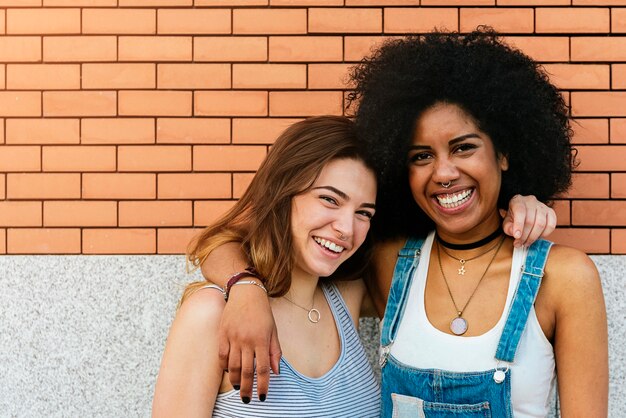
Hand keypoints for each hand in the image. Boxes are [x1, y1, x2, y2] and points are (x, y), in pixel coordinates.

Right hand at [218, 285, 281, 402]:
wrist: (246, 293)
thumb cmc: (262, 312)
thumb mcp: (273, 330)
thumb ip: (275, 351)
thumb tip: (276, 372)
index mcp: (262, 340)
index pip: (263, 369)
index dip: (263, 385)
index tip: (262, 396)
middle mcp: (247, 340)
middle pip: (246, 371)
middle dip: (247, 388)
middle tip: (246, 399)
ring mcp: (233, 337)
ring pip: (232, 366)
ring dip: (235, 380)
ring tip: (237, 388)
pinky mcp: (222, 334)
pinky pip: (222, 356)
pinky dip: (225, 366)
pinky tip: (229, 372)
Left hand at [502, 194, 556, 246]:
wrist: (523, 212)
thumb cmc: (514, 218)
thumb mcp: (507, 222)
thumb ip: (508, 228)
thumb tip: (516, 234)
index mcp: (518, 201)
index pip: (520, 211)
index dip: (519, 225)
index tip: (516, 237)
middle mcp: (531, 201)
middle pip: (530, 220)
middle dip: (525, 236)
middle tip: (520, 244)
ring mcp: (542, 206)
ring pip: (541, 224)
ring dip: (533, 237)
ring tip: (527, 243)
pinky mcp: (551, 212)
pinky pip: (551, 225)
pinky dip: (545, 234)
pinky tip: (538, 237)